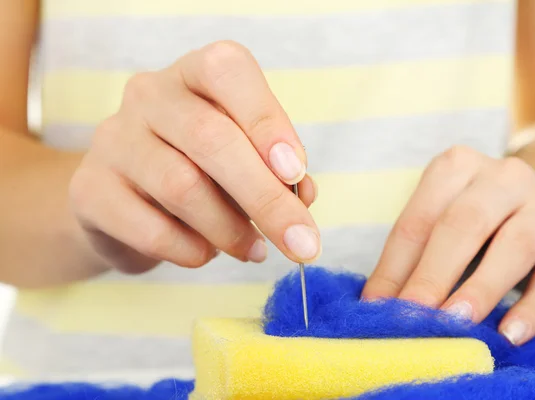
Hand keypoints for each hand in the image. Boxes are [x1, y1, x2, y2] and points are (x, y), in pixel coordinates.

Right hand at [68, 41, 319, 273]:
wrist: (125, 202)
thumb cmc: (201, 172)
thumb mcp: (246, 160)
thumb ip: (277, 172)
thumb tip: (302, 197)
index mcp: (195, 74)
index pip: (229, 71)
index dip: (267, 122)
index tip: (296, 174)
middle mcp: (150, 95)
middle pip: (211, 139)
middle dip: (265, 198)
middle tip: (300, 242)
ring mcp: (114, 139)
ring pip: (182, 186)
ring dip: (230, 229)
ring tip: (251, 249)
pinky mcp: (89, 189)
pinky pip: (150, 228)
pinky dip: (190, 250)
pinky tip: (204, 254)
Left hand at [362, 146, 534, 344]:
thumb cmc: (474, 221)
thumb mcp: (439, 226)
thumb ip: (409, 260)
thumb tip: (376, 306)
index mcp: (457, 166)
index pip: (419, 219)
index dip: (395, 266)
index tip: (377, 307)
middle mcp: (503, 177)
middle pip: (465, 223)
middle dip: (434, 273)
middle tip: (412, 316)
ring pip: (517, 244)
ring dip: (482, 288)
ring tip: (456, 324)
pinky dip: (533, 308)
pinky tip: (509, 334)